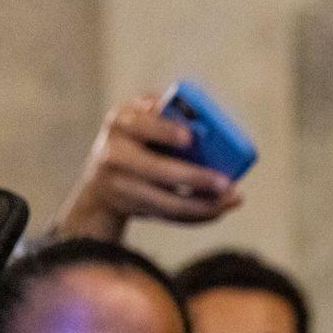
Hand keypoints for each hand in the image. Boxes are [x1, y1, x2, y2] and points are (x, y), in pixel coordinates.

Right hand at [54, 94, 242, 241]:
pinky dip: (196, 214)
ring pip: (166, 202)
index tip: (189, 136)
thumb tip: (210, 129)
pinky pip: (169, 215)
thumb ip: (169, 117)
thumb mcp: (144, 120)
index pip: (141, 124)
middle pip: (156, 169)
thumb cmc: (138, 141)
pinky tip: (218, 208)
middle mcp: (115, 153)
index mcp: (122, 121)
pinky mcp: (130, 208)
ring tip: (232, 198)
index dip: (164, 131)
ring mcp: (120, 185)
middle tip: (226, 182)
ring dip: (202, 205)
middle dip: (194, 177)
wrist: (101, 182)